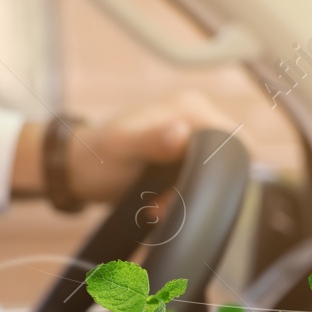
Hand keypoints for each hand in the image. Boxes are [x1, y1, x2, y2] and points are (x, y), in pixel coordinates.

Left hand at [10, 92, 238, 205]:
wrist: (80, 171)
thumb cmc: (98, 157)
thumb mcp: (123, 148)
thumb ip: (151, 140)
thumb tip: (181, 132)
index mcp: (190, 106)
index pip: (232, 139)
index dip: (218, 170)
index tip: (186, 192)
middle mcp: (198, 116)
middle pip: (227, 159)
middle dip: (202, 188)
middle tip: (167, 204)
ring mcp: (194, 135)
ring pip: (215, 175)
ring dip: (191, 197)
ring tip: (159, 206)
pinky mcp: (188, 154)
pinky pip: (202, 180)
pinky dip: (185, 197)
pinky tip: (161, 203)